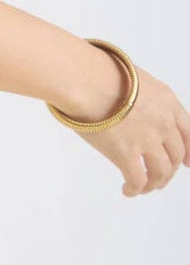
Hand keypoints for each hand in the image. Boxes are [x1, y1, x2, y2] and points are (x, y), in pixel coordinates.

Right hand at [71, 62, 189, 196]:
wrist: (85, 80)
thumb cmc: (99, 74)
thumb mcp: (134, 79)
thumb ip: (143, 98)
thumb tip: (132, 110)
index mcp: (167, 102)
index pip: (189, 133)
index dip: (189, 152)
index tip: (186, 164)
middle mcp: (163, 123)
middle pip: (174, 156)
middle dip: (168, 171)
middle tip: (158, 178)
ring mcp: (147, 140)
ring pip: (161, 172)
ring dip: (154, 183)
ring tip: (144, 187)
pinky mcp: (126, 154)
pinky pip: (138, 180)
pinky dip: (135, 189)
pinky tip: (127, 190)